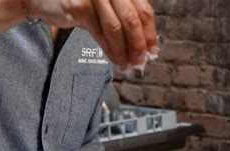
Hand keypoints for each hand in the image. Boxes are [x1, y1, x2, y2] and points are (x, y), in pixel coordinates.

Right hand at [27, 0, 156, 68]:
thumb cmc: (77, 0)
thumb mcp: (105, 4)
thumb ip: (123, 17)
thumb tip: (144, 46)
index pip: (143, 9)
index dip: (149, 34)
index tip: (152, 51)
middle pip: (133, 20)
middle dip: (139, 45)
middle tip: (140, 62)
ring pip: (117, 29)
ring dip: (124, 51)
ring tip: (127, 65)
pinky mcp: (80, 6)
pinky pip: (101, 34)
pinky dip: (110, 51)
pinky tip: (115, 60)